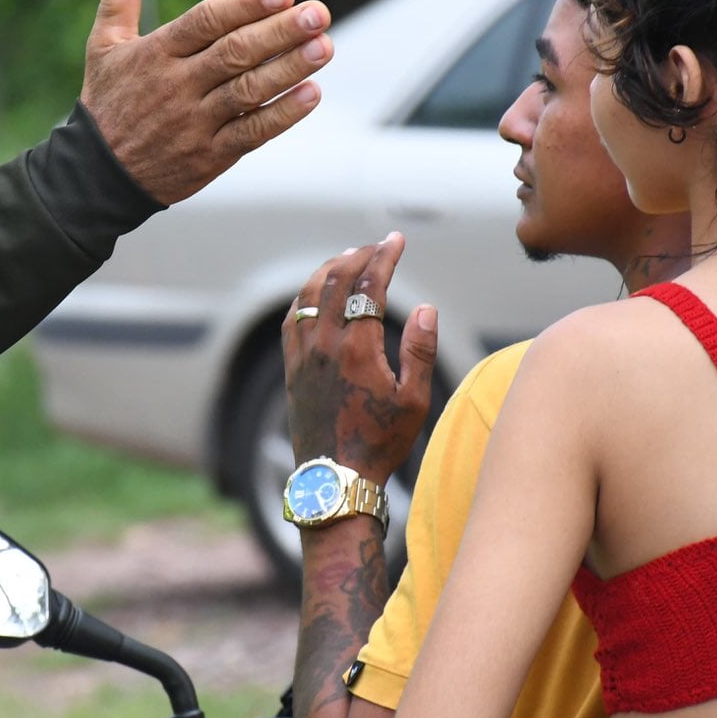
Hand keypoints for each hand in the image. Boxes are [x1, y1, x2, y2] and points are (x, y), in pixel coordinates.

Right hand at [81, 0, 330, 204]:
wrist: (96, 177)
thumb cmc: (107, 101)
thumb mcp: (103, 45)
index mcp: (155, 53)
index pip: (205, 22)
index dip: (244, 5)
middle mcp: (177, 86)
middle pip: (234, 53)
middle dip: (279, 32)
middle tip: (317, 13)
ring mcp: (195, 122)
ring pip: (248, 92)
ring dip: (289, 69)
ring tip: (324, 47)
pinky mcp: (210, 156)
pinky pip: (251, 133)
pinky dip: (282, 115)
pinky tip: (311, 93)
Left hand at [282, 233, 437, 485]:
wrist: (335, 477)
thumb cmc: (380, 442)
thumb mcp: (413, 401)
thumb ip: (419, 350)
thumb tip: (424, 308)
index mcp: (357, 348)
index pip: (368, 285)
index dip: (383, 257)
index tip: (396, 240)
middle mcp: (325, 344)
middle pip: (336, 280)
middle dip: (358, 255)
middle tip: (378, 245)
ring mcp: (303, 354)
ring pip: (309, 293)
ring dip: (329, 269)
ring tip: (349, 258)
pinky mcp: (292, 367)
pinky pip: (293, 317)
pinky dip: (306, 294)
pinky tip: (316, 291)